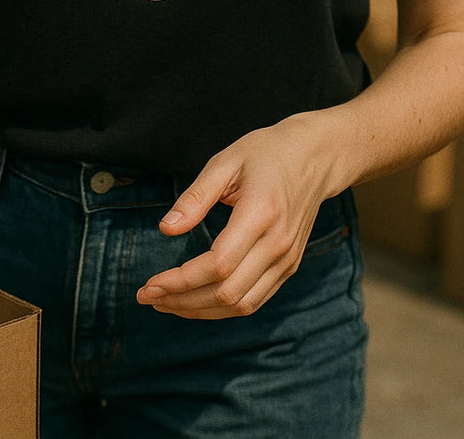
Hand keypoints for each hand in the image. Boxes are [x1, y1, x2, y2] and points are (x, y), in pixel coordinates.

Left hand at [136, 113, 338, 319]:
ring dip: (200, 311)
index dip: (181, 281)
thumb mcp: (226, 161)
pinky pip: (254, 300)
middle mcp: (278, 244)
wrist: (316, 156)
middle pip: (227, 293)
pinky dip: (222, 308)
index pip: (218, 265)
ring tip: (166, 303)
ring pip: (241, 305)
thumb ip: (196, 197)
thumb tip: (166, 229)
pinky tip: (196, 300)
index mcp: (261, 214)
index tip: (150, 283)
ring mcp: (287, 259)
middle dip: (183, 302)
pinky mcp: (289, 266)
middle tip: (148, 296)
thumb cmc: (267, 152)